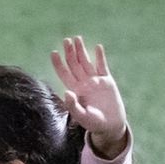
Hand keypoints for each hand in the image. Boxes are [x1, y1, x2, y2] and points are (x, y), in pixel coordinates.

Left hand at [51, 35, 129, 156]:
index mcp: (75, 90)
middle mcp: (83, 83)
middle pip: (74, 64)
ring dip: (81, 51)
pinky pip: (103, 67)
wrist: (110, 125)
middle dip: (70, 52)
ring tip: (77, 38)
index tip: (54, 52)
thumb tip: (66, 92)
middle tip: (66, 40)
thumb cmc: (94, 123)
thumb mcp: (82, 116)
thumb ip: (73, 105)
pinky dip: (100, 57)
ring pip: (86, 62)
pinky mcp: (107, 82)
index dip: (58, 63)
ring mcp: (95, 81)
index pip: (64, 74)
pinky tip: (97, 47)